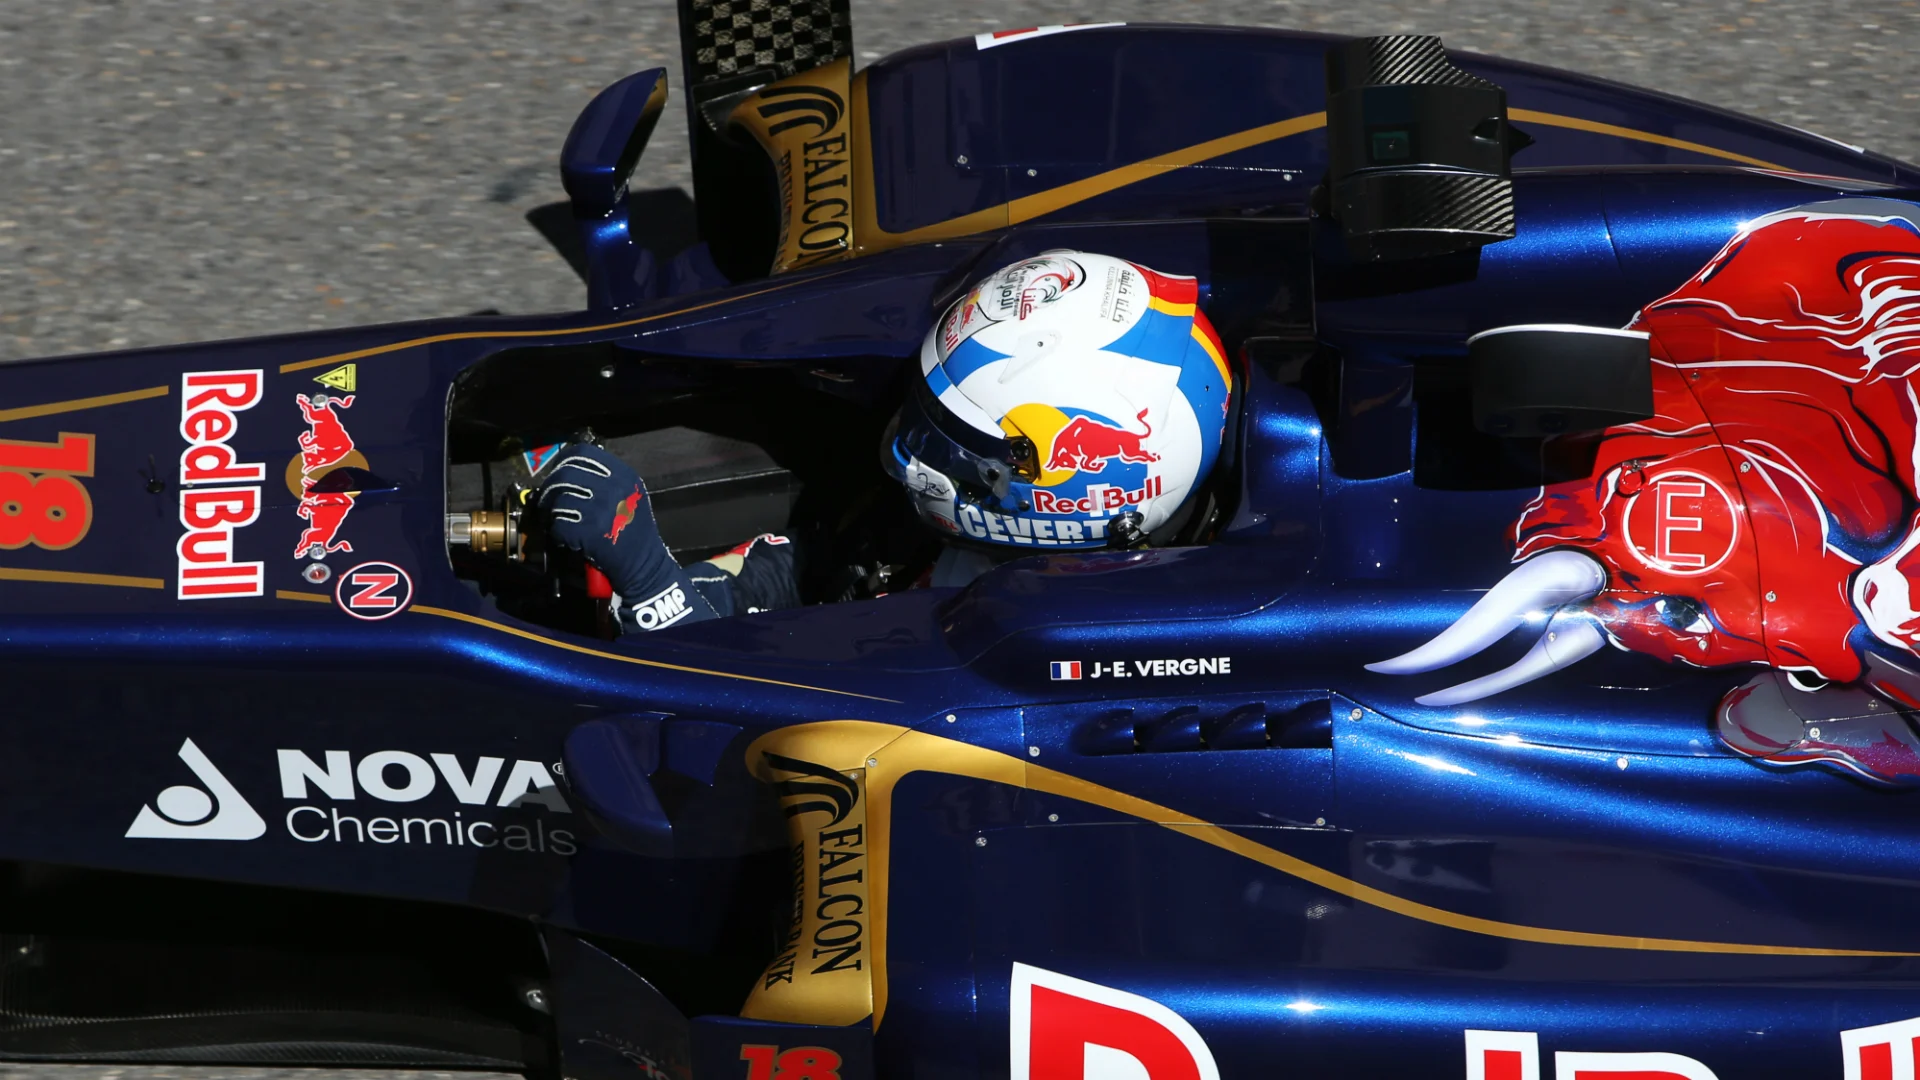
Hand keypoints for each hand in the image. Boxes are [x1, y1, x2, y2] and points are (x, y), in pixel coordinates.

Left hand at [535, 443, 662, 600]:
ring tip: (560, 520)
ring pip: (559, 500)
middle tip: (548, 500)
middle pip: (565, 474)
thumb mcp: (630, 494)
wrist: (643, 563)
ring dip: (553, 512)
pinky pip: (559, 525)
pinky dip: (558, 533)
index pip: (582, 454)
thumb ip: (606, 479)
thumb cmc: (634, 529)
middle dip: (551, 488)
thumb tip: (568, 469)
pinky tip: (568, 538)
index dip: (563, 462)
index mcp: (623, 475)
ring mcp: (601, 510)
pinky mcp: (589, 532)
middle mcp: (613, 488)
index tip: (557, 472)